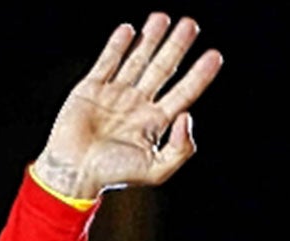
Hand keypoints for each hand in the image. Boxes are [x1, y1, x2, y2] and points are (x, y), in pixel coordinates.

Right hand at [36, 14, 222, 201]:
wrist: (75, 170)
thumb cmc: (114, 175)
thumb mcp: (156, 170)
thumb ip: (180, 148)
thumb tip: (188, 115)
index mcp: (156, 123)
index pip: (184, 92)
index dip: (199, 75)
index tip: (214, 56)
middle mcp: (138, 104)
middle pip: (163, 69)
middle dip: (177, 46)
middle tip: (191, 25)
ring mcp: (115, 94)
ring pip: (137, 60)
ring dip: (150, 39)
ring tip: (163, 17)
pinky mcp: (92, 88)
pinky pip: (107, 62)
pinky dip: (117, 45)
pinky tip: (130, 30)